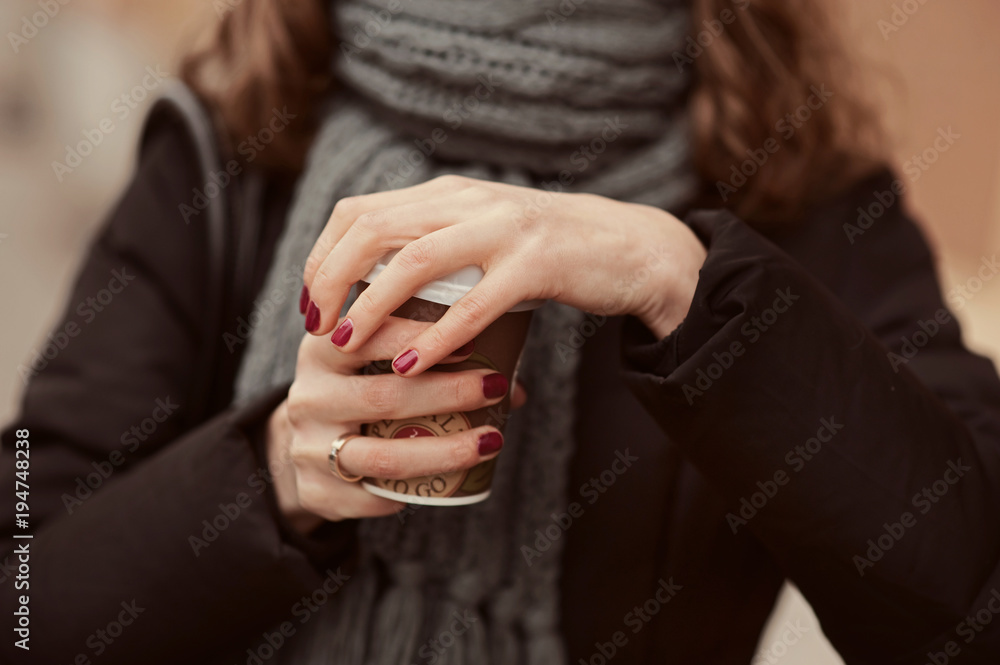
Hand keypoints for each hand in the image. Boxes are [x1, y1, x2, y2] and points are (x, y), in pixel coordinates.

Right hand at [266, 316, 524, 532]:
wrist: (300, 443)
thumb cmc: (355, 390)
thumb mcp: (369, 361)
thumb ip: (429, 358)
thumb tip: (513, 386)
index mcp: (320, 352)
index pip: (367, 336)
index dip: (418, 337)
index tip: (471, 341)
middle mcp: (308, 397)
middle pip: (383, 397)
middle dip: (447, 393)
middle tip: (494, 387)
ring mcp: (307, 447)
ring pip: (383, 456)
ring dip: (445, 451)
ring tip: (491, 441)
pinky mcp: (313, 491)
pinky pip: (371, 498)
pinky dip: (412, 494)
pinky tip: (447, 486)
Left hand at [301, 175, 705, 375]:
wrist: (629, 247)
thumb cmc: (547, 253)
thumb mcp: (483, 234)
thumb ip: (436, 244)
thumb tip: (376, 286)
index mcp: (448, 193)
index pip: (360, 211)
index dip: (321, 257)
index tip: (312, 303)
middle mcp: (468, 201)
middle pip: (372, 229)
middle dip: (329, 280)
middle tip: (316, 328)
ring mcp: (503, 229)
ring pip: (413, 261)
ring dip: (369, 307)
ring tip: (345, 345)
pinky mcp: (537, 264)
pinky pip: (473, 304)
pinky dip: (434, 338)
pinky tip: (410, 366)